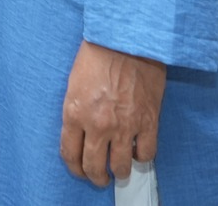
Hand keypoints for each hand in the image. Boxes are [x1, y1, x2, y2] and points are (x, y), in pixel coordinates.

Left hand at [60, 41, 164, 187]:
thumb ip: (77, 112)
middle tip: (99, 178)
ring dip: (119, 172)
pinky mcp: (148, 121)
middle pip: (94, 167)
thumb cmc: (96, 55)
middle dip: (96, 177)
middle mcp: (98, 125)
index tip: (79, 171)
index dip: (75, 168)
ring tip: (119, 170)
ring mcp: (124, 126)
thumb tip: (81, 133)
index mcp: (74, 114)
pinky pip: (146, 153)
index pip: (70, 154)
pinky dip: (141, 156)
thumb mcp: (74, 84)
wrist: (125, 38)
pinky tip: (137, 151)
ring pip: (120, 166)